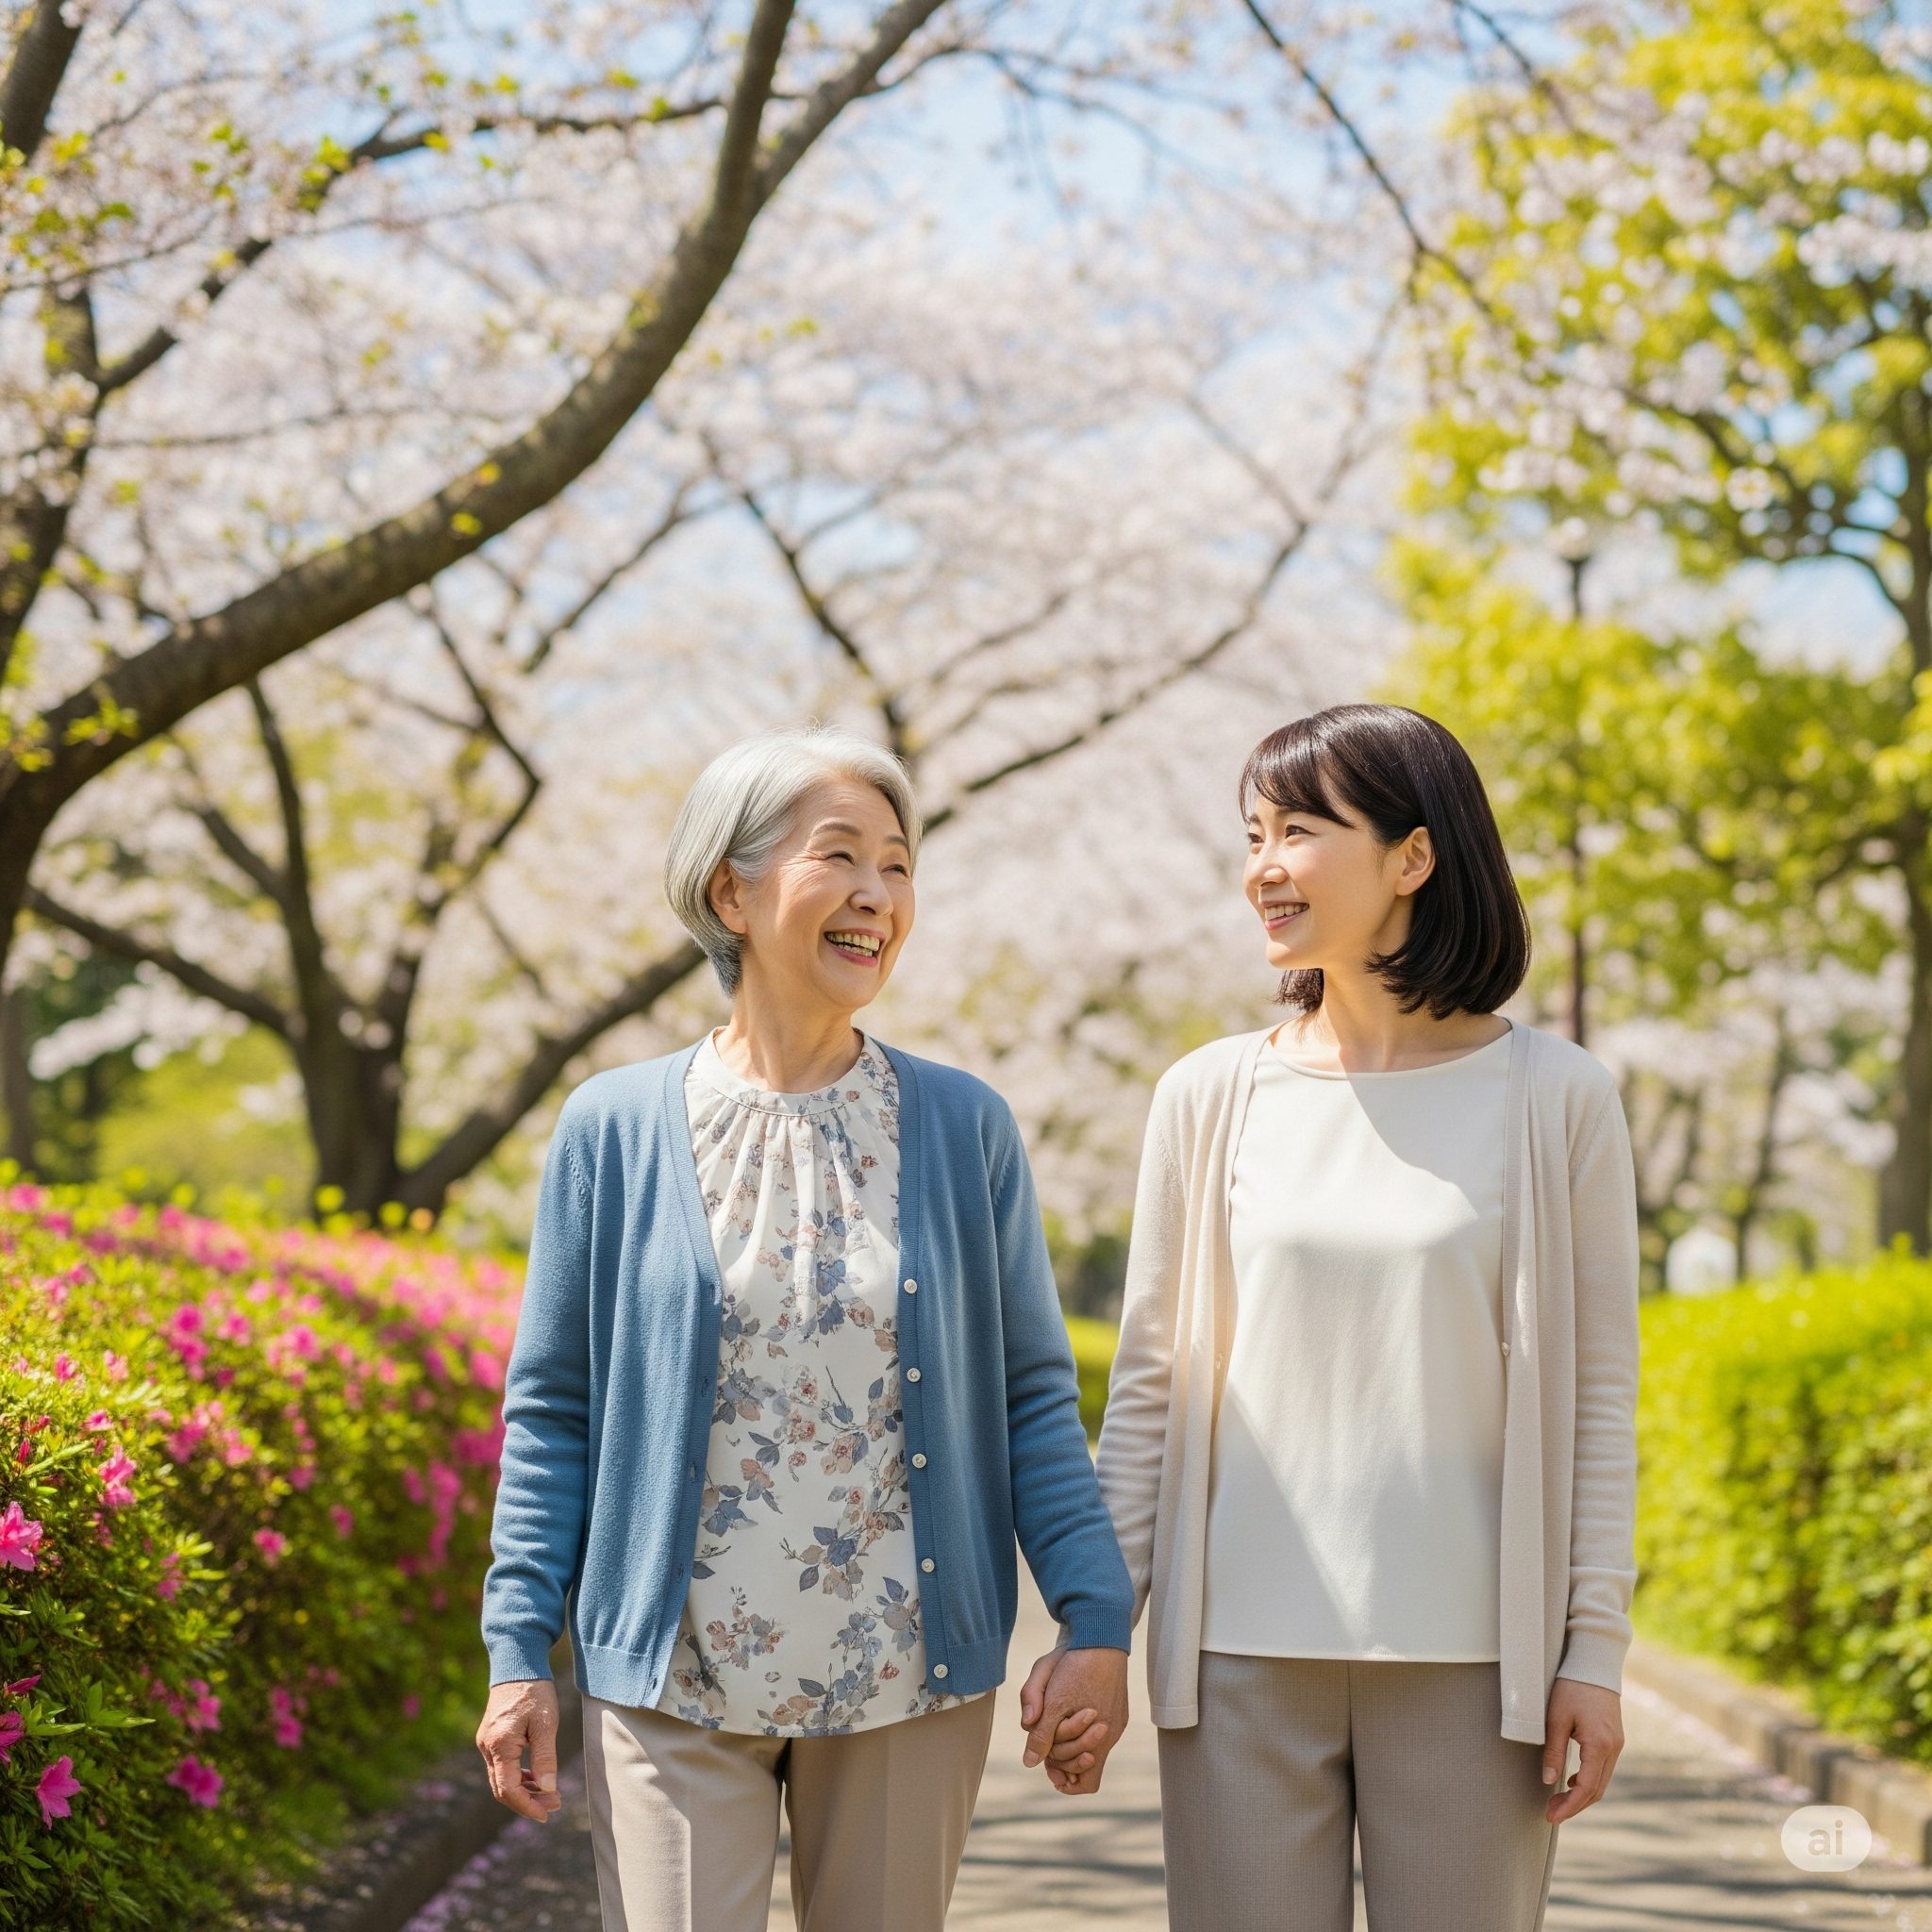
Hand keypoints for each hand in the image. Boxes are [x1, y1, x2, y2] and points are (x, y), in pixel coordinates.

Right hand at [477, 1677, 562, 1822]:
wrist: (517, 1663)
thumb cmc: (534, 1691)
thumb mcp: (546, 1724)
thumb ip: (545, 1757)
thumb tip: (548, 1788)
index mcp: (499, 1745)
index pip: (509, 1789)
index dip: (527, 1806)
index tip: (546, 1814)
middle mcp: (487, 1747)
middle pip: (503, 1789)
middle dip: (528, 1801)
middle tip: (554, 1804)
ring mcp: (487, 1743)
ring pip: (502, 1779)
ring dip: (525, 1790)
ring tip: (551, 1794)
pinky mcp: (491, 1738)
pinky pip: (502, 1766)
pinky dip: (519, 1776)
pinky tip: (537, 1778)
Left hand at [1018, 1645, 1127, 1794]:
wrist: (1099, 1633)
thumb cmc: (1072, 1664)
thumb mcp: (1049, 1697)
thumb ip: (1039, 1732)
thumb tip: (1030, 1761)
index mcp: (1098, 1736)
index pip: (1087, 1783)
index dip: (1065, 1780)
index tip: (1048, 1767)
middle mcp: (1111, 1733)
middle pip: (1085, 1764)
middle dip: (1063, 1755)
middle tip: (1047, 1740)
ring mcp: (1117, 1720)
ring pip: (1092, 1745)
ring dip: (1071, 1740)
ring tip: (1056, 1721)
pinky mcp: (1118, 1708)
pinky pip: (1100, 1729)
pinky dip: (1083, 1727)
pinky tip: (1070, 1709)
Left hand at [1542, 1677, 1621, 1823]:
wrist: (1593, 1663)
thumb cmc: (1571, 1686)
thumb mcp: (1556, 1718)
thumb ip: (1554, 1751)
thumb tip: (1548, 1781)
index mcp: (1600, 1745)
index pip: (1587, 1788)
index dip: (1570, 1806)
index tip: (1551, 1817)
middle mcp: (1613, 1749)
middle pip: (1596, 1790)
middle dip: (1574, 1805)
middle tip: (1550, 1813)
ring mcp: (1616, 1744)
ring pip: (1601, 1781)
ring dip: (1581, 1795)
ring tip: (1557, 1801)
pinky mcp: (1614, 1739)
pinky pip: (1603, 1769)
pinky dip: (1588, 1780)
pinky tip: (1571, 1780)